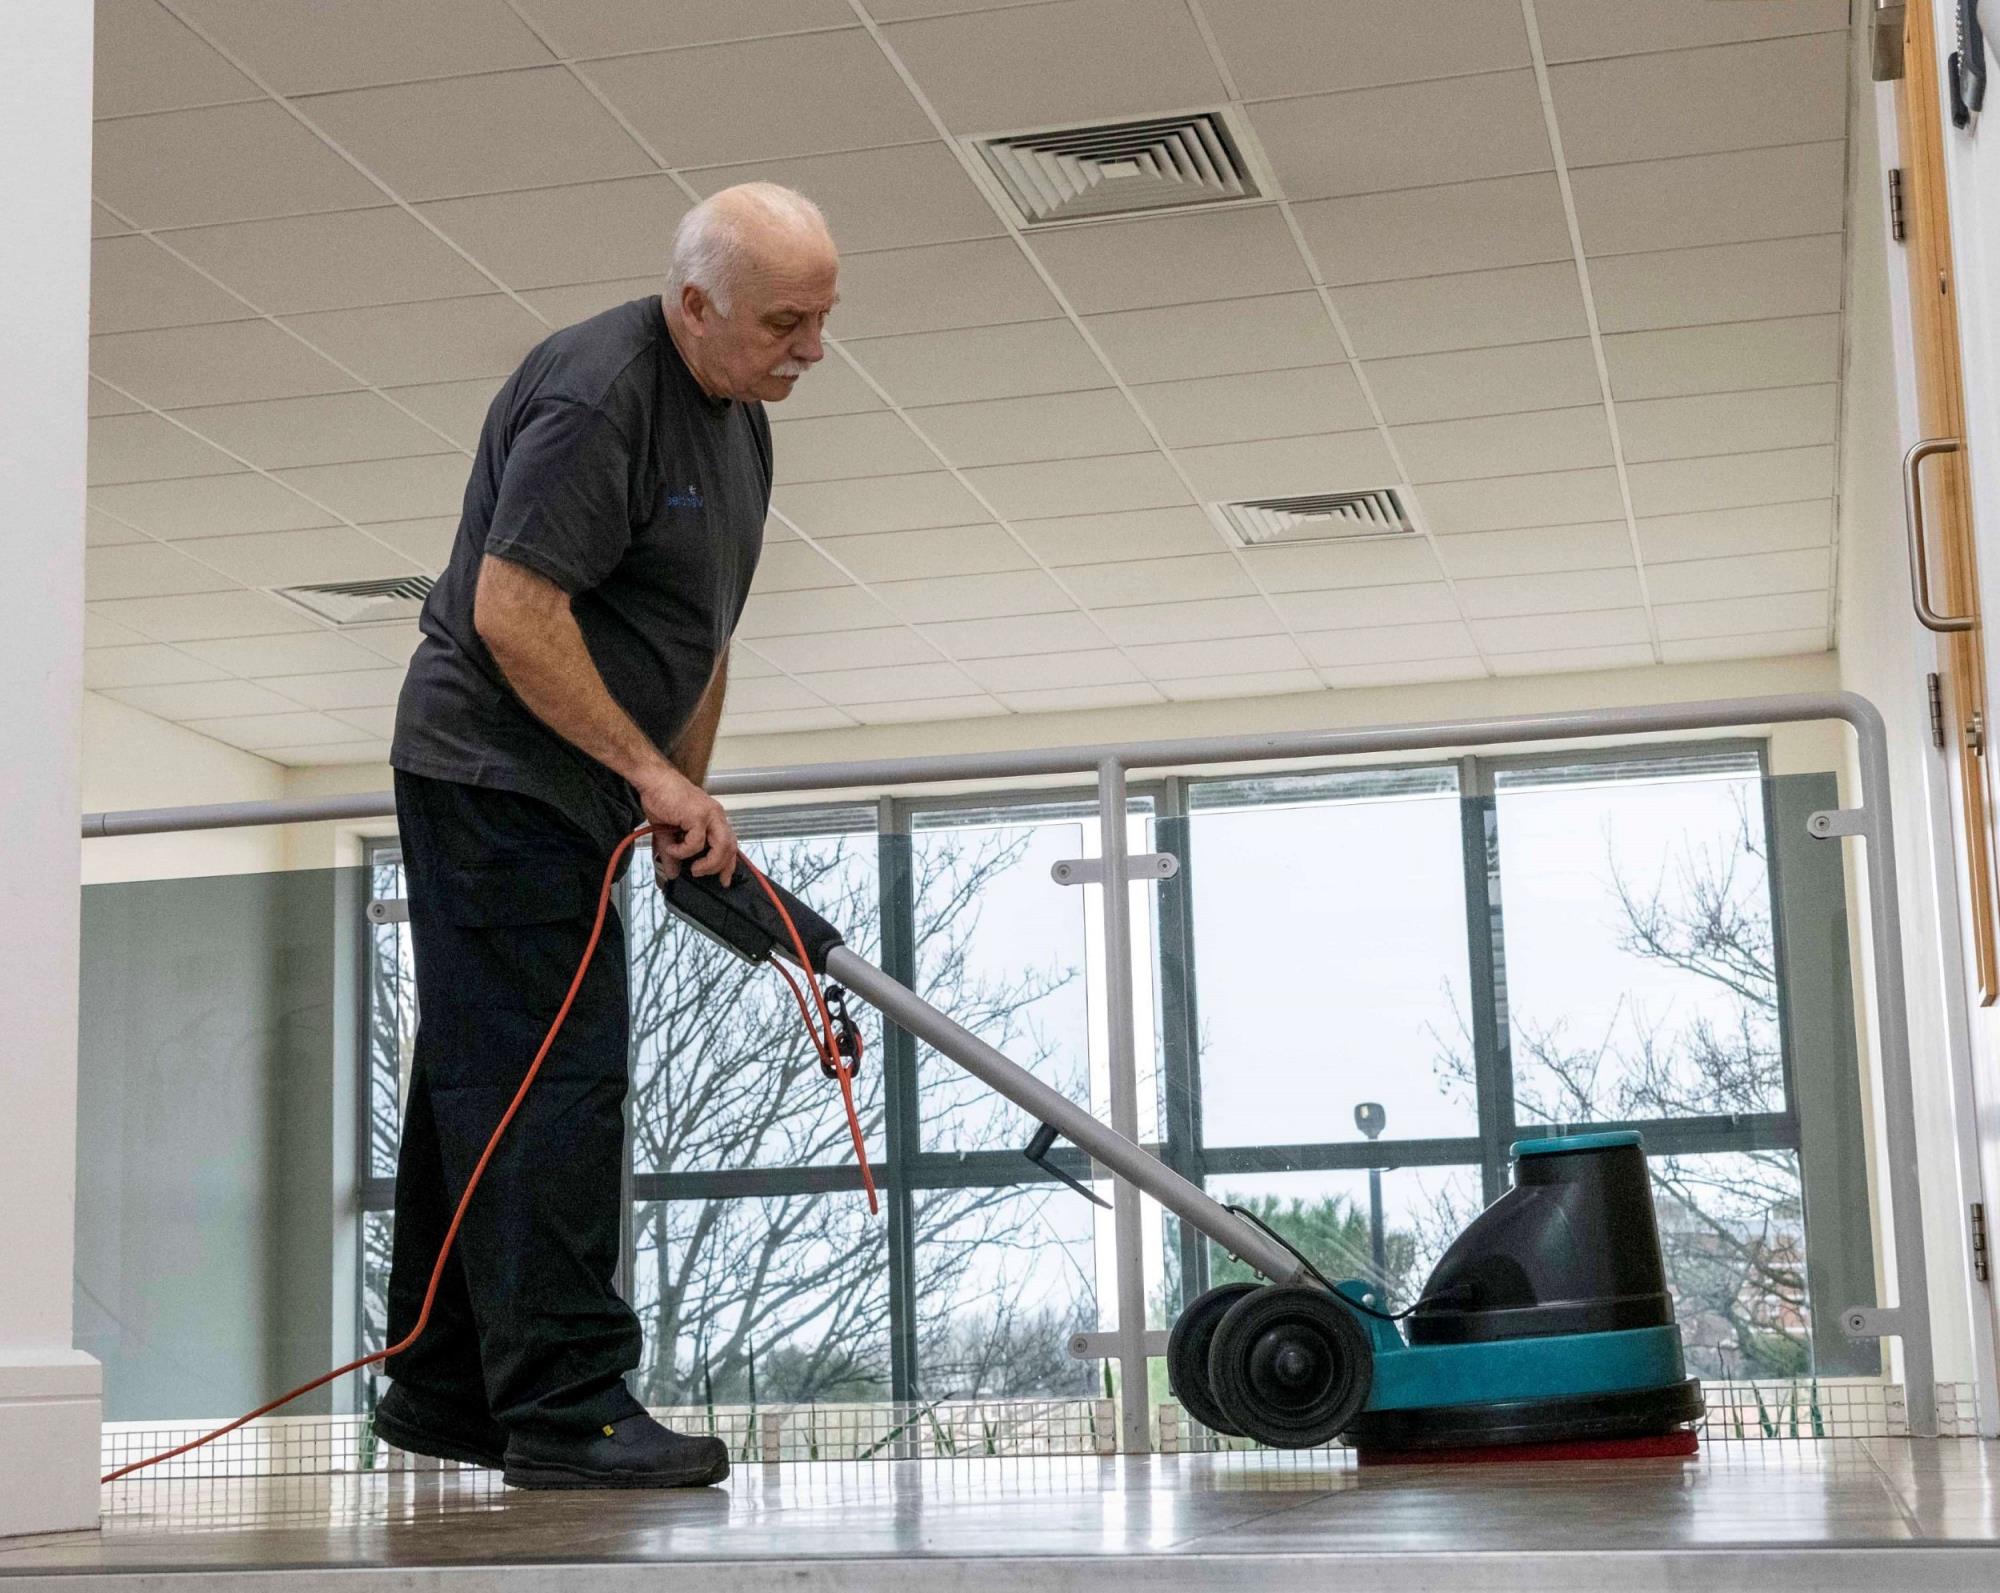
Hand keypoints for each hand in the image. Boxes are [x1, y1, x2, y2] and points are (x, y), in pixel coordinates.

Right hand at [636, 765, 738, 885]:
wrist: (653, 780)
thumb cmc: (662, 799)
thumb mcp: (668, 833)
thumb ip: (673, 854)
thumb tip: (672, 873)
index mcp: (713, 818)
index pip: (730, 844)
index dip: (729, 864)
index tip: (724, 880)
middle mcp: (716, 816)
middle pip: (730, 847)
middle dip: (720, 867)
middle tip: (702, 874)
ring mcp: (709, 815)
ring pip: (721, 846)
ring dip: (708, 863)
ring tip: (693, 868)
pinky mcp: (698, 815)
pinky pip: (697, 842)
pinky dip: (684, 851)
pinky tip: (671, 848)